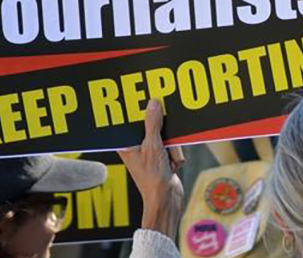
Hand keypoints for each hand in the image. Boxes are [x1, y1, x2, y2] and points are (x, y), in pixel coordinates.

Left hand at [118, 100, 184, 237]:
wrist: (167, 200)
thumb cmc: (153, 179)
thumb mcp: (153, 147)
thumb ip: (153, 124)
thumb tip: (152, 104)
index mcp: (126, 144)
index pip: (131, 120)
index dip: (140, 112)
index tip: (149, 102)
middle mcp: (136, 146)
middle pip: (152, 126)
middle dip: (163, 138)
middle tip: (164, 146)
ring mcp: (150, 151)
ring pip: (166, 135)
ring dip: (172, 149)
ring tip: (167, 162)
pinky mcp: (162, 156)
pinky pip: (173, 145)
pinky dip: (175, 154)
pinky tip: (172, 165)